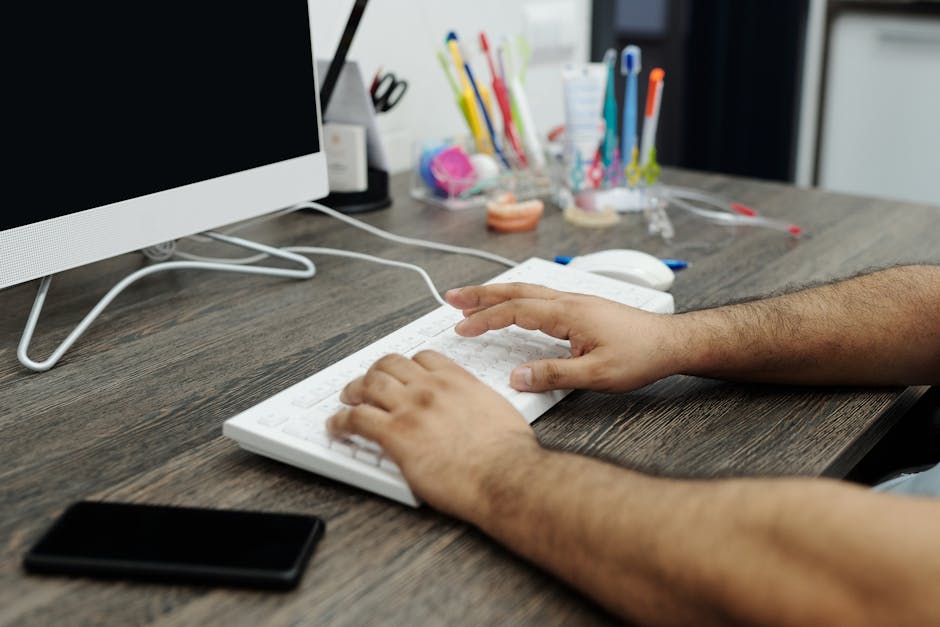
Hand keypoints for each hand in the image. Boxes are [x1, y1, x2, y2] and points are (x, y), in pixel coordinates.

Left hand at [327, 351, 542, 520]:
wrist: (505, 476)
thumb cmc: (508, 453)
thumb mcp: (497, 411)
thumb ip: (476, 404)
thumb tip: (473, 412)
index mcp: (457, 381)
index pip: (423, 358)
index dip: (405, 366)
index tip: (400, 374)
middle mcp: (430, 388)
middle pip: (389, 365)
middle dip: (374, 373)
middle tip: (365, 385)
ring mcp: (410, 408)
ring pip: (367, 385)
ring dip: (352, 392)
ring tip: (346, 401)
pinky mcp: (395, 435)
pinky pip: (356, 419)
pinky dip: (340, 422)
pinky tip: (337, 427)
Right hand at [446, 283, 682, 392]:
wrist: (671, 342)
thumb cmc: (641, 356)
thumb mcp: (596, 375)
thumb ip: (554, 375)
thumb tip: (517, 377)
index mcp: (568, 313)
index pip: (515, 311)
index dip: (485, 319)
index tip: (461, 328)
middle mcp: (569, 301)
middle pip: (516, 291)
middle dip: (481, 295)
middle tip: (452, 296)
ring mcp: (575, 302)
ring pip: (527, 291)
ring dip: (497, 293)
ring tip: (473, 299)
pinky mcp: (581, 308)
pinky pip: (539, 297)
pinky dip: (516, 299)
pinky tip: (513, 307)